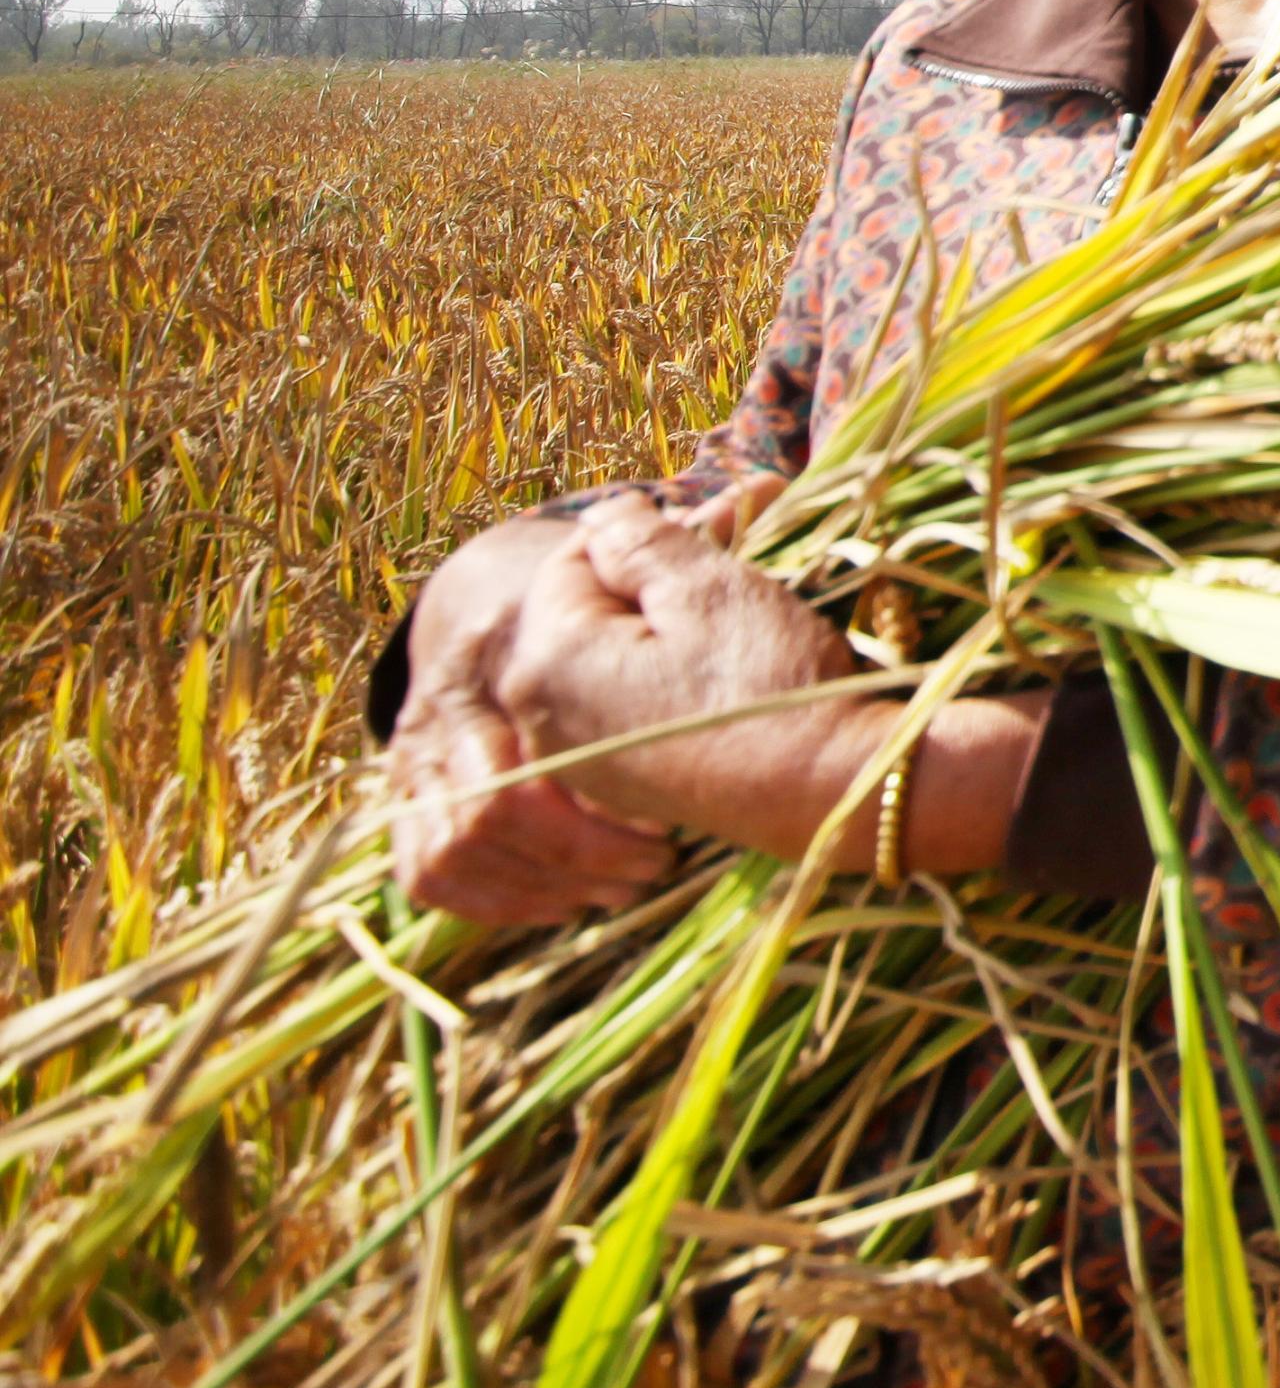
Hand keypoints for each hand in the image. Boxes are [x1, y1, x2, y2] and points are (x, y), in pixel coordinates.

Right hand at [384, 515, 683, 925]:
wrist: (510, 615)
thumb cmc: (616, 607)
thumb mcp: (658, 573)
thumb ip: (688, 542)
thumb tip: (759, 486)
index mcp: (491, 648)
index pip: (524, 758)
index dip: (601, 804)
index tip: (670, 820)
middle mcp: (436, 706)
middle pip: (487, 816)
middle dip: (580, 850)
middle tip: (656, 862)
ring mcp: (413, 758)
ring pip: (450, 851)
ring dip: (540, 882)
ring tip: (625, 885)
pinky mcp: (411, 803)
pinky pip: (427, 872)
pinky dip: (495, 899)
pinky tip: (568, 902)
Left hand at [492, 492, 874, 852]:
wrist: (823, 793)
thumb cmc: (766, 685)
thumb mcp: (707, 588)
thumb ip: (638, 539)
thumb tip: (603, 515)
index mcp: (546, 659)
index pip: (573, 558)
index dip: (646, 531)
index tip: (718, 522)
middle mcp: (538, 717)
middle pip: (591, 610)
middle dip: (660, 574)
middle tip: (741, 550)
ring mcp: (575, 760)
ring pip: (614, 656)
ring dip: (669, 621)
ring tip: (745, 602)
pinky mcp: (614, 786)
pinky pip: (628, 704)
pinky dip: (669, 675)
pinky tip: (727, 666)